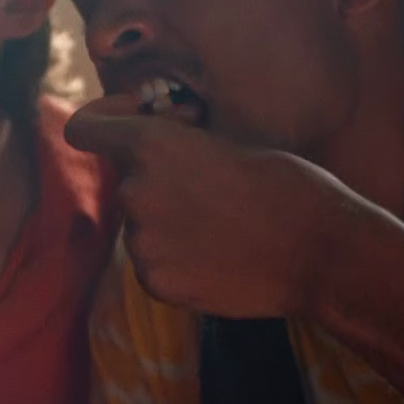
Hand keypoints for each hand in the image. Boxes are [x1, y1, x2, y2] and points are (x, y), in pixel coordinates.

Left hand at [63, 93, 355, 318]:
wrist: (320, 253)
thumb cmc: (288, 185)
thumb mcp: (229, 141)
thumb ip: (178, 143)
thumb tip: (153, 140)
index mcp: (151, 146)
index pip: (83, 129)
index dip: (103, 121)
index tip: (133, 123)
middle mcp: (134, 191)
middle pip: (126, 179)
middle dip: (158, 178)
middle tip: (210, 184)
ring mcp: (140, 242)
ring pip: (141, 223)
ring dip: (170, 221)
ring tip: (226, 226)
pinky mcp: (153, 281)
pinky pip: (153, 261)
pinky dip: (178, 258)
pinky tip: (222, 256)